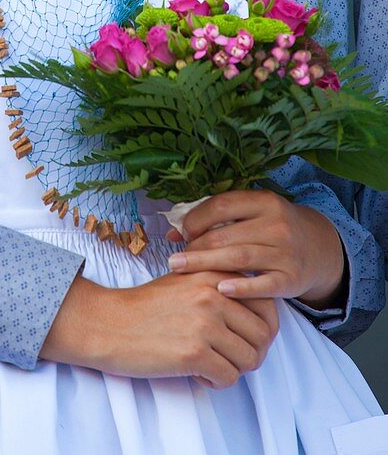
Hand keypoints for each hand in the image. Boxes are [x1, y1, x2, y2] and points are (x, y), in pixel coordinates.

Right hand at [40, 269, 278, 387]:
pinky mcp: (195, 352)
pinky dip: (217, 382)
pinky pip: (229, 377)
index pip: (267, 303)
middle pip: (263, 334)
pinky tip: (198, 374)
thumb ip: (219, 286)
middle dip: (251, 351)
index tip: (248, 336)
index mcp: (214, 273)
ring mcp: (206, 323)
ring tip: (211, 364)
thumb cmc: (145, 306)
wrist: (108, 323)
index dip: (264, 326)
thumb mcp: (185, 279)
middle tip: (229, 356)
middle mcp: (215, 294)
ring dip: (234, 368)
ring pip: (250, 358)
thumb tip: (256, 311)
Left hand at [166, 190, 345, 307]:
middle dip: (195, 247)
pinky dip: (241, 287)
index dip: (196, 218)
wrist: (318, 249)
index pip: (222, 205)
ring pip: (239, 258)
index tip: (182, 232)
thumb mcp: (253, 214)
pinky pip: (263, 284)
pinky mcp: (291, 279)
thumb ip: (216, 219)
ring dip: (206, 264)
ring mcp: (286, 252)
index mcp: (264, 201)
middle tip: (174, 259)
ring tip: (180, 270)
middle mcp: (277, 224)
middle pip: (225, 235)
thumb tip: (173, 232)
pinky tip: (220, 290)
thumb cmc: (273, 229)